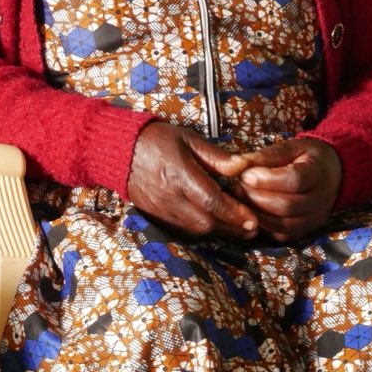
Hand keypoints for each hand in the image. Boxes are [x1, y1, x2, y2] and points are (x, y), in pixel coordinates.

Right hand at [126, 122, 259, 240]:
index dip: (234, 213)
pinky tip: (212, 225)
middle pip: (205, 222)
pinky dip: (199, 231)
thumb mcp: (188, 139)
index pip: (212, 201)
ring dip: (217, 231)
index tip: (253, 220)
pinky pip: (181, 230)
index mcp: (180, 175)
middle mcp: (170, 197)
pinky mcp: (154, 216)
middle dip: (231, 227)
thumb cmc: (157, 140)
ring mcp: (160, 209)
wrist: (118, 150)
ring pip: (194, 231)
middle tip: (251, 226)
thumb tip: (243, 167)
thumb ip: (216, 157)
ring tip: (236, 227)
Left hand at [217, 137, 341, 243]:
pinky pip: (281, 235)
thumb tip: (238, 163)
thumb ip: (268, 155)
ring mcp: (314, 218)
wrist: (333, 175)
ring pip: (282, 224)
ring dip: (256, 213)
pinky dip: (264, 226)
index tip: (245, 174)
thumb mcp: (293, 147)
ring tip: (243, 198)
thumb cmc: (308, 158)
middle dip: (256, 197)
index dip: (266, 179)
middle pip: (286, 206)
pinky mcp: (304, 230)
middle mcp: (320, 200)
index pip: (294, 180)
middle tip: (238, 186)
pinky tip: (253, 212)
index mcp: (319, 173)